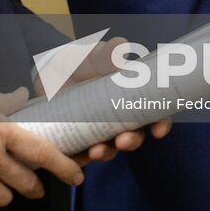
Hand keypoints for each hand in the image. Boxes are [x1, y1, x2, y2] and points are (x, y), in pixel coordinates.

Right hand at [0, 84, 81, 210]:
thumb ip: (5, 104)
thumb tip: (26, 100)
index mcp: (2, 128)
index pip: (43, 152)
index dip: (65, 167)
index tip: (77, 176)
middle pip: (27, 183)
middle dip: (34, 186)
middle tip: (34, 184)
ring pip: (6, 199)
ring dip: (7, 194)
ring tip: (2, 185)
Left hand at [30, 36, 172, 163]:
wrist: (49, 72)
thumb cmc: (78, 62)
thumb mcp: (93, 54)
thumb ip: (108, 52)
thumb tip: (122, 51)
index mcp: (129, 97)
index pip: (153, 114)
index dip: (161, 123)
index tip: (159, 130)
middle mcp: (118, 118)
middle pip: (134, 136)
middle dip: (132, 142)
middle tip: (124, 140)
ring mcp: (98, 132)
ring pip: (110, 149)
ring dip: (107, 153)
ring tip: (97, 151)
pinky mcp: (78, 141)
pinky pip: (83, 156)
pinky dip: (82, 159)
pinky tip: (79, 156)